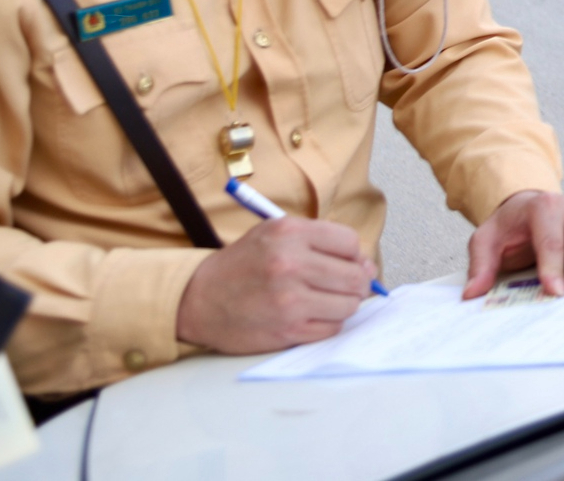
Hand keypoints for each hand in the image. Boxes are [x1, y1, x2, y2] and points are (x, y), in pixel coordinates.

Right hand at [176, 218, 376, 353]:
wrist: (198, 299)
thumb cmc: (242, 265)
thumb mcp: (275, 233)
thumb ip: (320, 241)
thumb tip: (365, 264)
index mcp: (289, 233)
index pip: (349, 242)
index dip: (352, 253)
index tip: (346, 261)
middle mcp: (290, 264)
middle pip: (355, 276)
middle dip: (357, 281)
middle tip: (347, 284)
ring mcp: (289, 300)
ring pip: (348, 305)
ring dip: (345, 304)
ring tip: (328, 299)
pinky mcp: (286, 330)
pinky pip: (331, 328)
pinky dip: (328, 323)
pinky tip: (312, 315)